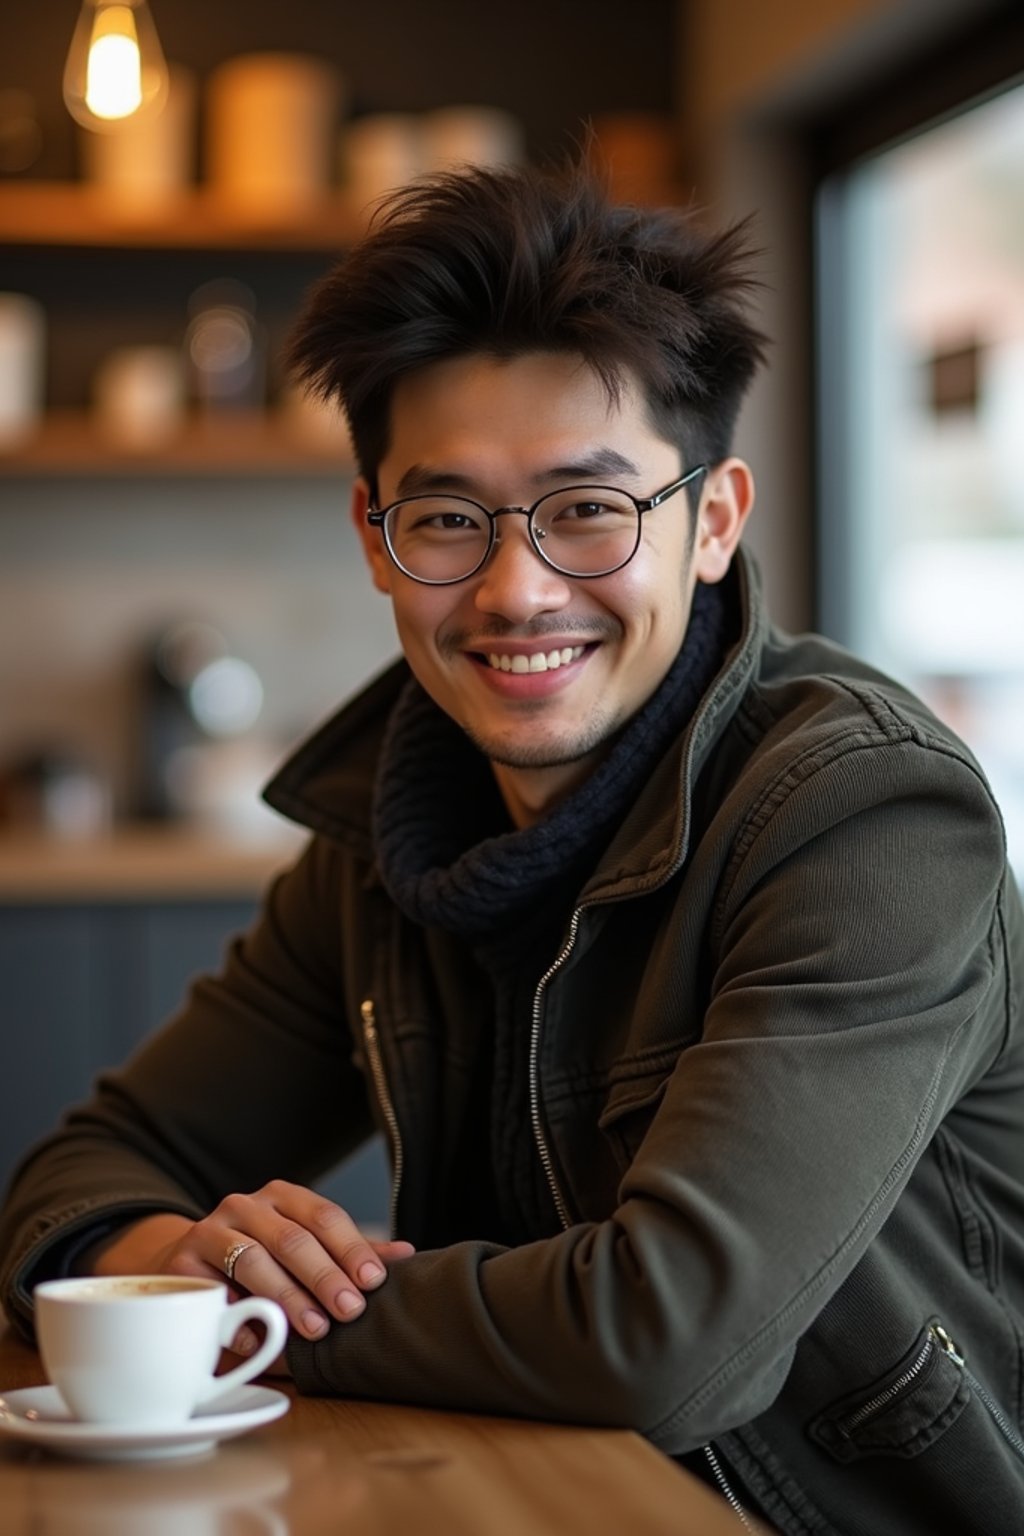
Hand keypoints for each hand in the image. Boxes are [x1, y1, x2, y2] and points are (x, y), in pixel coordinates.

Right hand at [89, 1182, 415, 1343]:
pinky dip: (236, 1317)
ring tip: (314, 1330)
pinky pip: (212, 1289)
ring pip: (253, 1259)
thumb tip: (407, 1254)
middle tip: (350, 1312)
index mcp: (283, 1197)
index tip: (374, 1282)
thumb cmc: (261, 1261)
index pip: (324, 1215)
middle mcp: (246, 1205)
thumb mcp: (306, 1251)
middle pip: (292, 1238)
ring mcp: (209, 1230)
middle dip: (325, 1277)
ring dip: (287, 1297)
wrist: (185, 1266)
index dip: (352, 1248)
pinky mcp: (181, 1263)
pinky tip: (256, 1341)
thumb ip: (350, 1253)